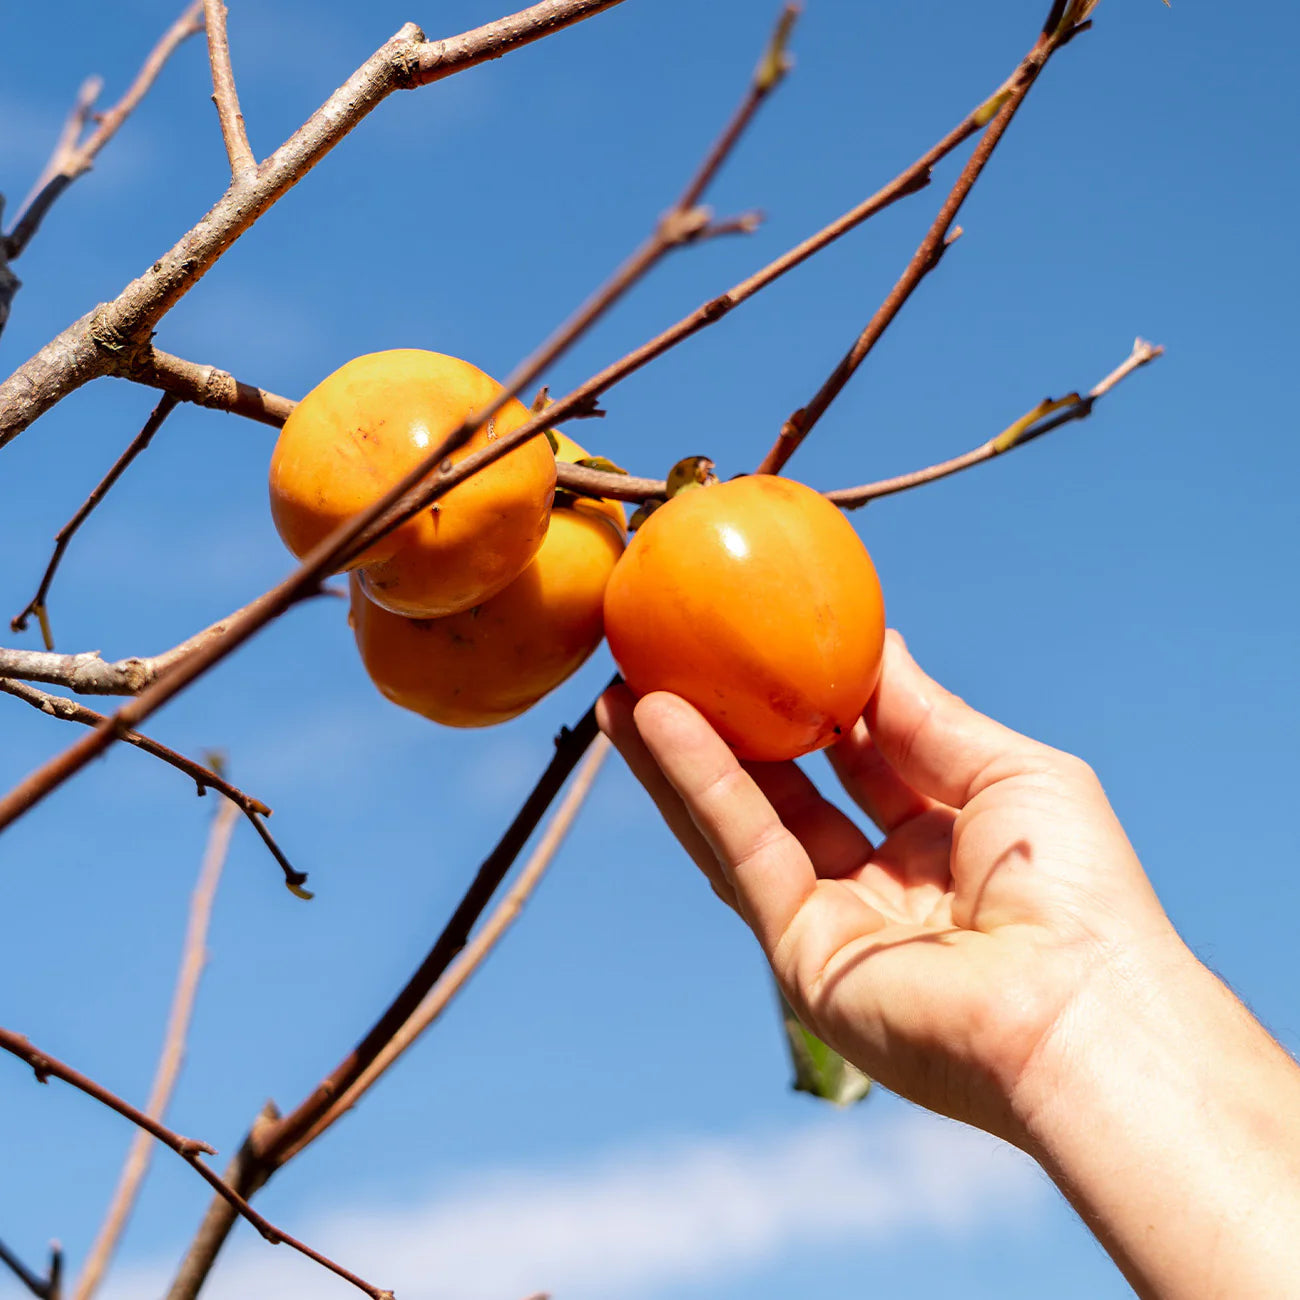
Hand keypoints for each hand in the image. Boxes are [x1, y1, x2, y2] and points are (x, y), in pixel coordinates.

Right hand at [597, 630, 1178, 1145]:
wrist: (1080, 1012)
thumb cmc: (1080, 889)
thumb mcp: (1009, 769)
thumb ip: (927, 713)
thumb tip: (875, 642)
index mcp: (940, 839)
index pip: (856, 756)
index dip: (809, 698)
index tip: (767, 638)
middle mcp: (878, 882)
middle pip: (782, 789)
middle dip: (725, 725)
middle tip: (669, 661)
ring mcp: (832, 921)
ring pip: (740, 820)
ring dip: (679, 753)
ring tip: (623, 687)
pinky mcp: (796, 953)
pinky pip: (740, 849)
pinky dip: (697, 783)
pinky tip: (658, 719)